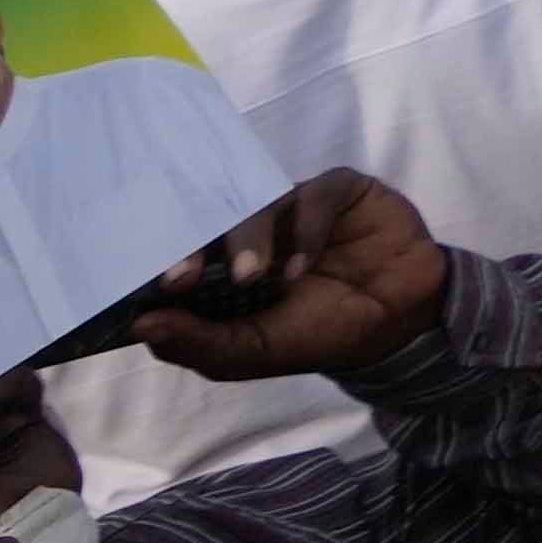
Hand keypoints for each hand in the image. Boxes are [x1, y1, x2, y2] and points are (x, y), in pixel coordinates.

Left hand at [115, 170, 449, 387]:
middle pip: (212, 219)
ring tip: (255, 276)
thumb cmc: (320, 334)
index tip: (148, 290)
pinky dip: (305, 228)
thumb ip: (200, 341)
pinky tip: (304, 265)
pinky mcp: (338, 190)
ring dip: (249, 239)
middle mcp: (254, 228)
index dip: (160, 265)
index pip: (182, 251)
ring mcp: (295, 206)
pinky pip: (315, 193)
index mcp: (224, 264)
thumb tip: (140, 327)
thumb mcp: (253, 351)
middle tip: (183, 278)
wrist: (401, 321)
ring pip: (258, 202)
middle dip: (192, 248)